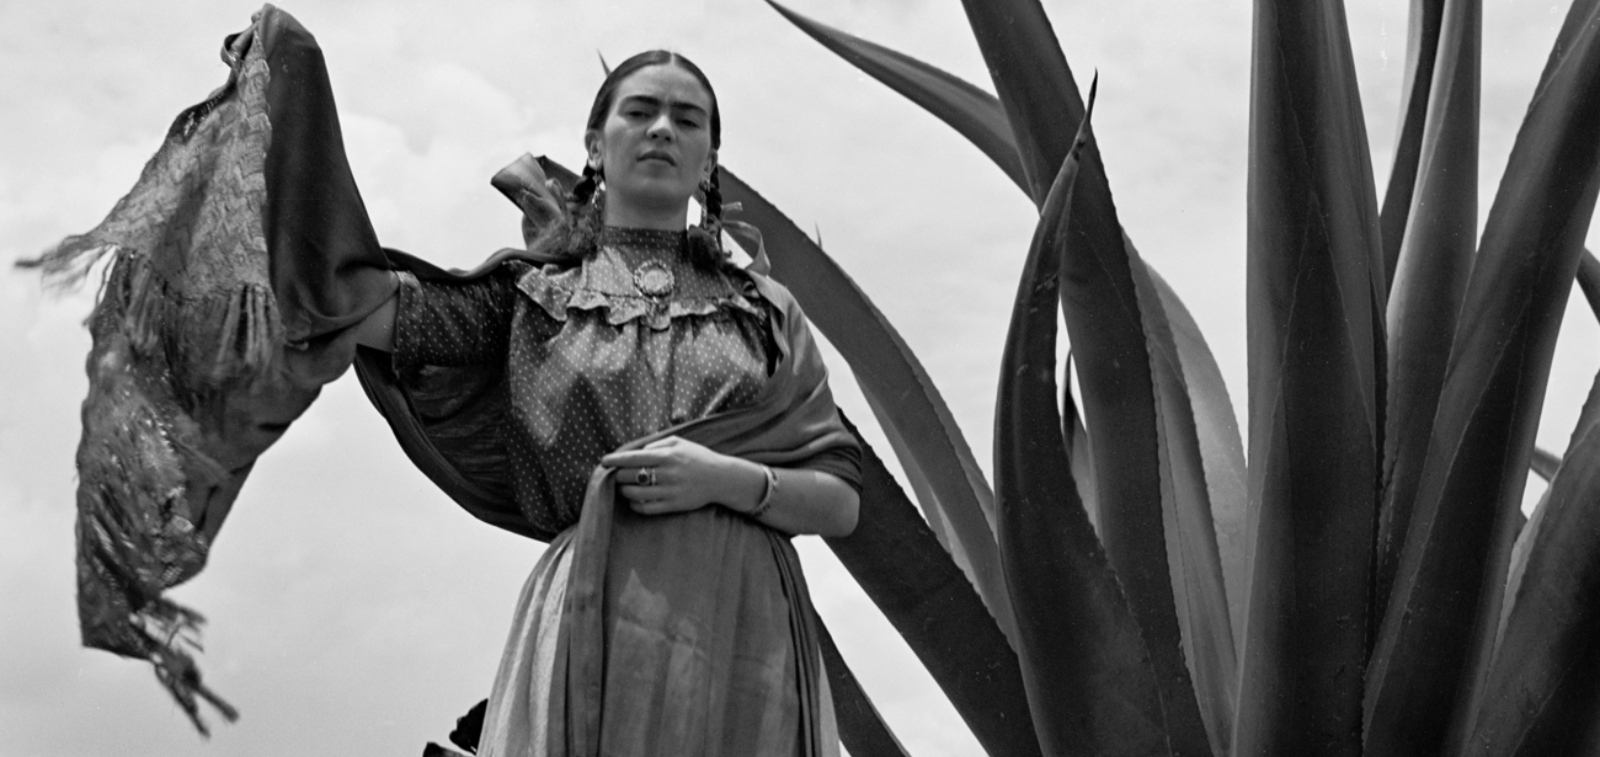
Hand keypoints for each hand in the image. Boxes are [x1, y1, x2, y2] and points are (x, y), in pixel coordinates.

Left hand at [600, 436, 762, 516]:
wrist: (720, 478)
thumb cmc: (698, 457)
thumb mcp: (679, 442)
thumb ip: (656, 445)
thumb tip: (635, 453)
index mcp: (668, 456)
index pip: (633, 458)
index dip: (615, 460)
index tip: (603, 461)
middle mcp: (667, 474)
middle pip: (631, 476)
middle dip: (619, 475)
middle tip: (616, 474)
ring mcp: (670, 491)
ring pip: (635, 494)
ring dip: (624, 490)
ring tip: (624, 487)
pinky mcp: (673, 505)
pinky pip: (646, 508)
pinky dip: (635, 504)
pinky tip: (634, 499)